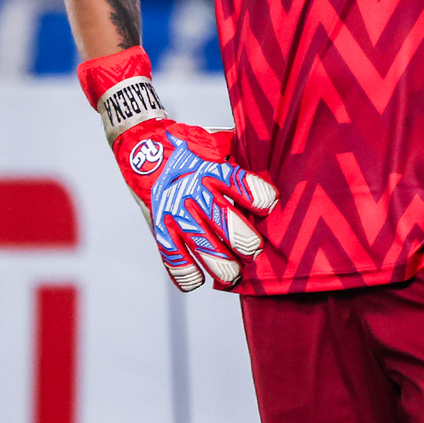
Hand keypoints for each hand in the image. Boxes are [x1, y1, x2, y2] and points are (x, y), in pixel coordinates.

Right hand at [80, 49, 276, 291]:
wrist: (140, 145)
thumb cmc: (188, 146)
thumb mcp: (216, 142)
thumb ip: (243, 154)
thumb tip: (283, 159)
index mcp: (210, 167)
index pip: (239, 183)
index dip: (259, 197)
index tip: (271, 206)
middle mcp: (192, 190)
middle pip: (223, 220)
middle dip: (245, 241)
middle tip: (257, 251)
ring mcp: (174, 211)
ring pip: (201, 244)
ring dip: (221, 264)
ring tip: (234, 275)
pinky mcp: (159, 227)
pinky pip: (171, 256)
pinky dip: (184, 272)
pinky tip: (198, 280)